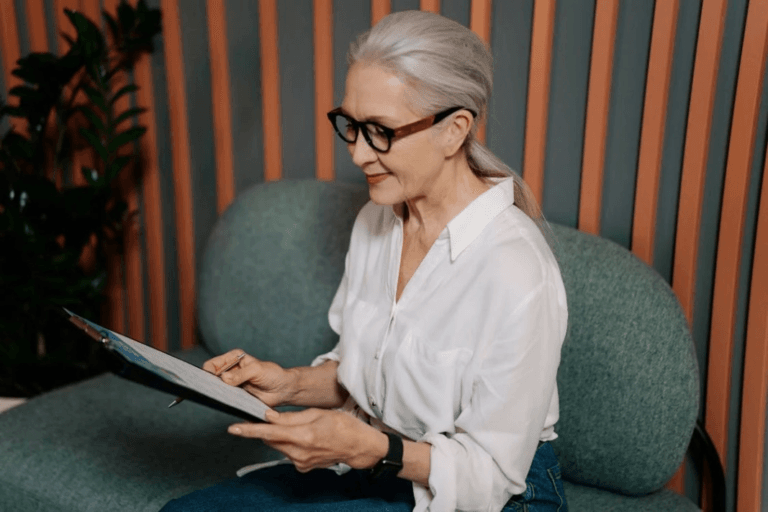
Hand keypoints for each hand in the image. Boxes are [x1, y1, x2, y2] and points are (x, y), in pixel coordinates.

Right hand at [203, 349, 296, 407]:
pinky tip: (223, 404)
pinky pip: (224, 399)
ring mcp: (231, 384)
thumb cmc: (273, 374)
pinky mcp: (235, 396)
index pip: (212, 364)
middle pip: (210, 378)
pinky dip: (222, 402)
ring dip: (215, 394)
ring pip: (216, 389)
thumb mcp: (257, 370)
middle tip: (209, 392)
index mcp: (233, 358)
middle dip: (208, 385)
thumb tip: (224, 378)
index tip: (208, 381)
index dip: (207, 372)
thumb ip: (241, 374)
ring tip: (217, 399)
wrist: (283, 389)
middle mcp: (230, 370)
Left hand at [227, 408, 388, 472]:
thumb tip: (269, 417)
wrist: (359, 446)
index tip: (233, 428)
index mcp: (303, 436)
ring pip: (279, 446)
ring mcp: (301, 462)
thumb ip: (291, 417)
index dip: (250, 430)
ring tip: (299, 426)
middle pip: (272, 440)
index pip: (269, 433)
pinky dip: (290, 444)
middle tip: (269, 418)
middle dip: (267, 429)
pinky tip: (306, 438)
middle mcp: (299, 452)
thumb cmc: (343, 425)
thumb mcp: (318, 413)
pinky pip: (289, 453)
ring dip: (281, 436)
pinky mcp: (303, 467)